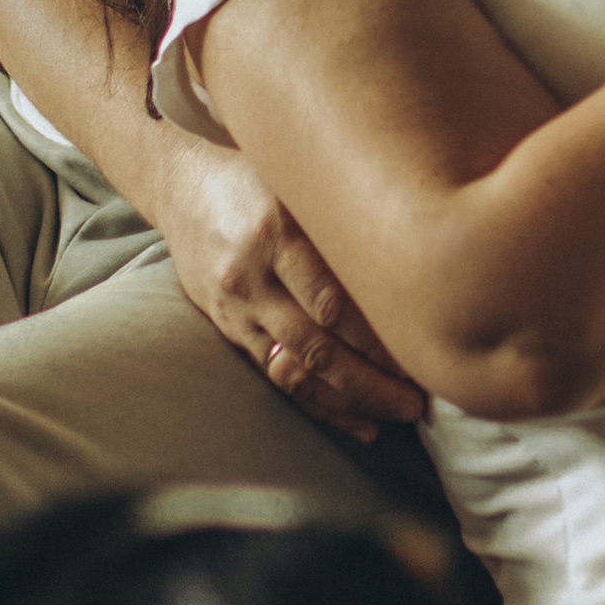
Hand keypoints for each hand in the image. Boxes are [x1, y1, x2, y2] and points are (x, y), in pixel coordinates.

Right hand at [155, 140, 424, 438]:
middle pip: (317, 346)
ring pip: (296, 372)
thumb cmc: (262, 181)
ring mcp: (237, 309)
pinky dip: (320, 405)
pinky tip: (358, 423)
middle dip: (371, 382)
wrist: (183, 189)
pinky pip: (277, 379)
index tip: (421, 355)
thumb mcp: (300, 184)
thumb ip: (345, 220)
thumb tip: (419, 260)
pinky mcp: (231, 330)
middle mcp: (252, 277)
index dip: (378, 339)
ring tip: (395, 417)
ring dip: (349, 402)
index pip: (333, 302)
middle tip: (417, 403)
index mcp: (276, 232)